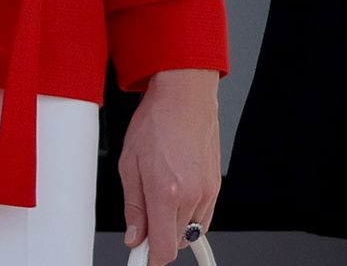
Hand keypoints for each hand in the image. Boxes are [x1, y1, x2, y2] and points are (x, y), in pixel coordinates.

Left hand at [119, 69, 219, 265]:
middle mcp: (191, 196)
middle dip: (158, 235)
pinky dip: (188, 214)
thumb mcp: (129, 163)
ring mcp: (207, 193)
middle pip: (175, 242)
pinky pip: (203, 217)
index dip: (149, 258)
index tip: (140, 257)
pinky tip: (176, 190)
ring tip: (160, 192)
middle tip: (144, 214)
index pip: (163, 249)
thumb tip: (134, 236)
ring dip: (173, 224)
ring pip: (190, 231)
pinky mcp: (216, 187)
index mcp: (166, 192)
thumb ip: (133, 205)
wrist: (184, 97)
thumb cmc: (156, 121)